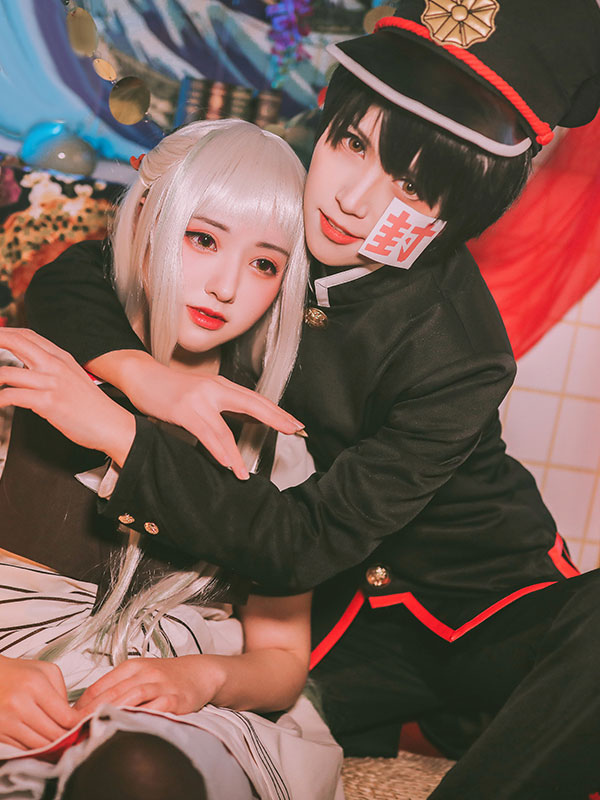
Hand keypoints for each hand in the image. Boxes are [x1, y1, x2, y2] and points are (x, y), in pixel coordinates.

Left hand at [0, 329, 135, 465]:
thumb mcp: (73, 379)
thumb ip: (53, 370)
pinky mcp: (49, 402)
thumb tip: (30, 370)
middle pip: (16, 342)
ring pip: (7, 372)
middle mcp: (55, 365)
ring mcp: (51, 383)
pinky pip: (12, 396)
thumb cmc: (93, 407)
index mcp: (62, 357)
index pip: (27, 335)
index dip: (5, 333)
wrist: (112, 425)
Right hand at [0, 656, 80, 749]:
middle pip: (53, 735)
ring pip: (39, 747)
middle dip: (67, 738)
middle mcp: (18, 704)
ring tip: (58, 741)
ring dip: (52, 747)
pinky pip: (22, 750)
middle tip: (74, 738)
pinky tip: (40, 741)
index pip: (65, 717)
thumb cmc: (20, 673)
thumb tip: (71, 717)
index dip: (78, 725)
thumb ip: (62, 692)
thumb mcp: (46, 672)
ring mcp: (5, 721)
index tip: (83, 727)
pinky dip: (34, 749)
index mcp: (35, 685)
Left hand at [74, 656, 224, 715]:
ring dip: (112, 713)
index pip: (99, 686)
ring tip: (97, 728)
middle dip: (91, 713)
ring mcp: (160, 686)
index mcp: (131, 666)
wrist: (199, 673)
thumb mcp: (139, 674)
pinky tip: (128, 726)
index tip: (69, 720)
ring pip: (131, 698)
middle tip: (75, 730)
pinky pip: (155, 708)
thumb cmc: (166, 676)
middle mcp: (145, 673)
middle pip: (112, 693)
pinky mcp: (175, 699)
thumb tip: (85, 707)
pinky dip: (140, 717)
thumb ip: (116, 687)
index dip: (81, 705)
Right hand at [107, 352, 304, 479]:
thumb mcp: (204, 393)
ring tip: (245, 473)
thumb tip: (251, 417)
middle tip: (294, 431)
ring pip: (225, 430)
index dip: (277, 412)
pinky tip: (226, 463)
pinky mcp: (184, 410)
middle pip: (252, 405)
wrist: (142, 375)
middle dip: (275, 419)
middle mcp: (215, 390)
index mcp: (222, 386)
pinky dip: (217, 450)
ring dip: (237, 454)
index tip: (295, 424)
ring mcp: (200, 400)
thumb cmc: (171, 388)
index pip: (257, 400)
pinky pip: (205, 434)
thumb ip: (225, 404)